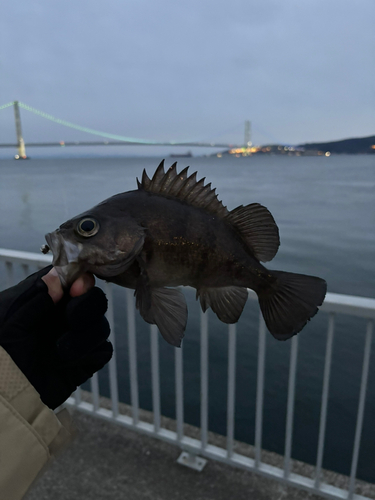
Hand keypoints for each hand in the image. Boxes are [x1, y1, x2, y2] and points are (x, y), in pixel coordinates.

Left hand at [0, 266, 112, 409]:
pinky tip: (65, 361)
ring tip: (60, 348)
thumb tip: (57, 277)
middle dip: (87, 305)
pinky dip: (87, 353)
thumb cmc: (0, 352)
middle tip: (71, 317)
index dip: (81, 279)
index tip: (74, 288)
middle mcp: (66, 316)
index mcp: (48, 300)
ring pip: (101, 325)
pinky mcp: (86, 361)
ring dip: (85, 335)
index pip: (75, 279)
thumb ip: (34, 296)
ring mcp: (78, 338)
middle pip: (95, 299)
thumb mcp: (10, 319)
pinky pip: (103, 350)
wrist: (4, 393)